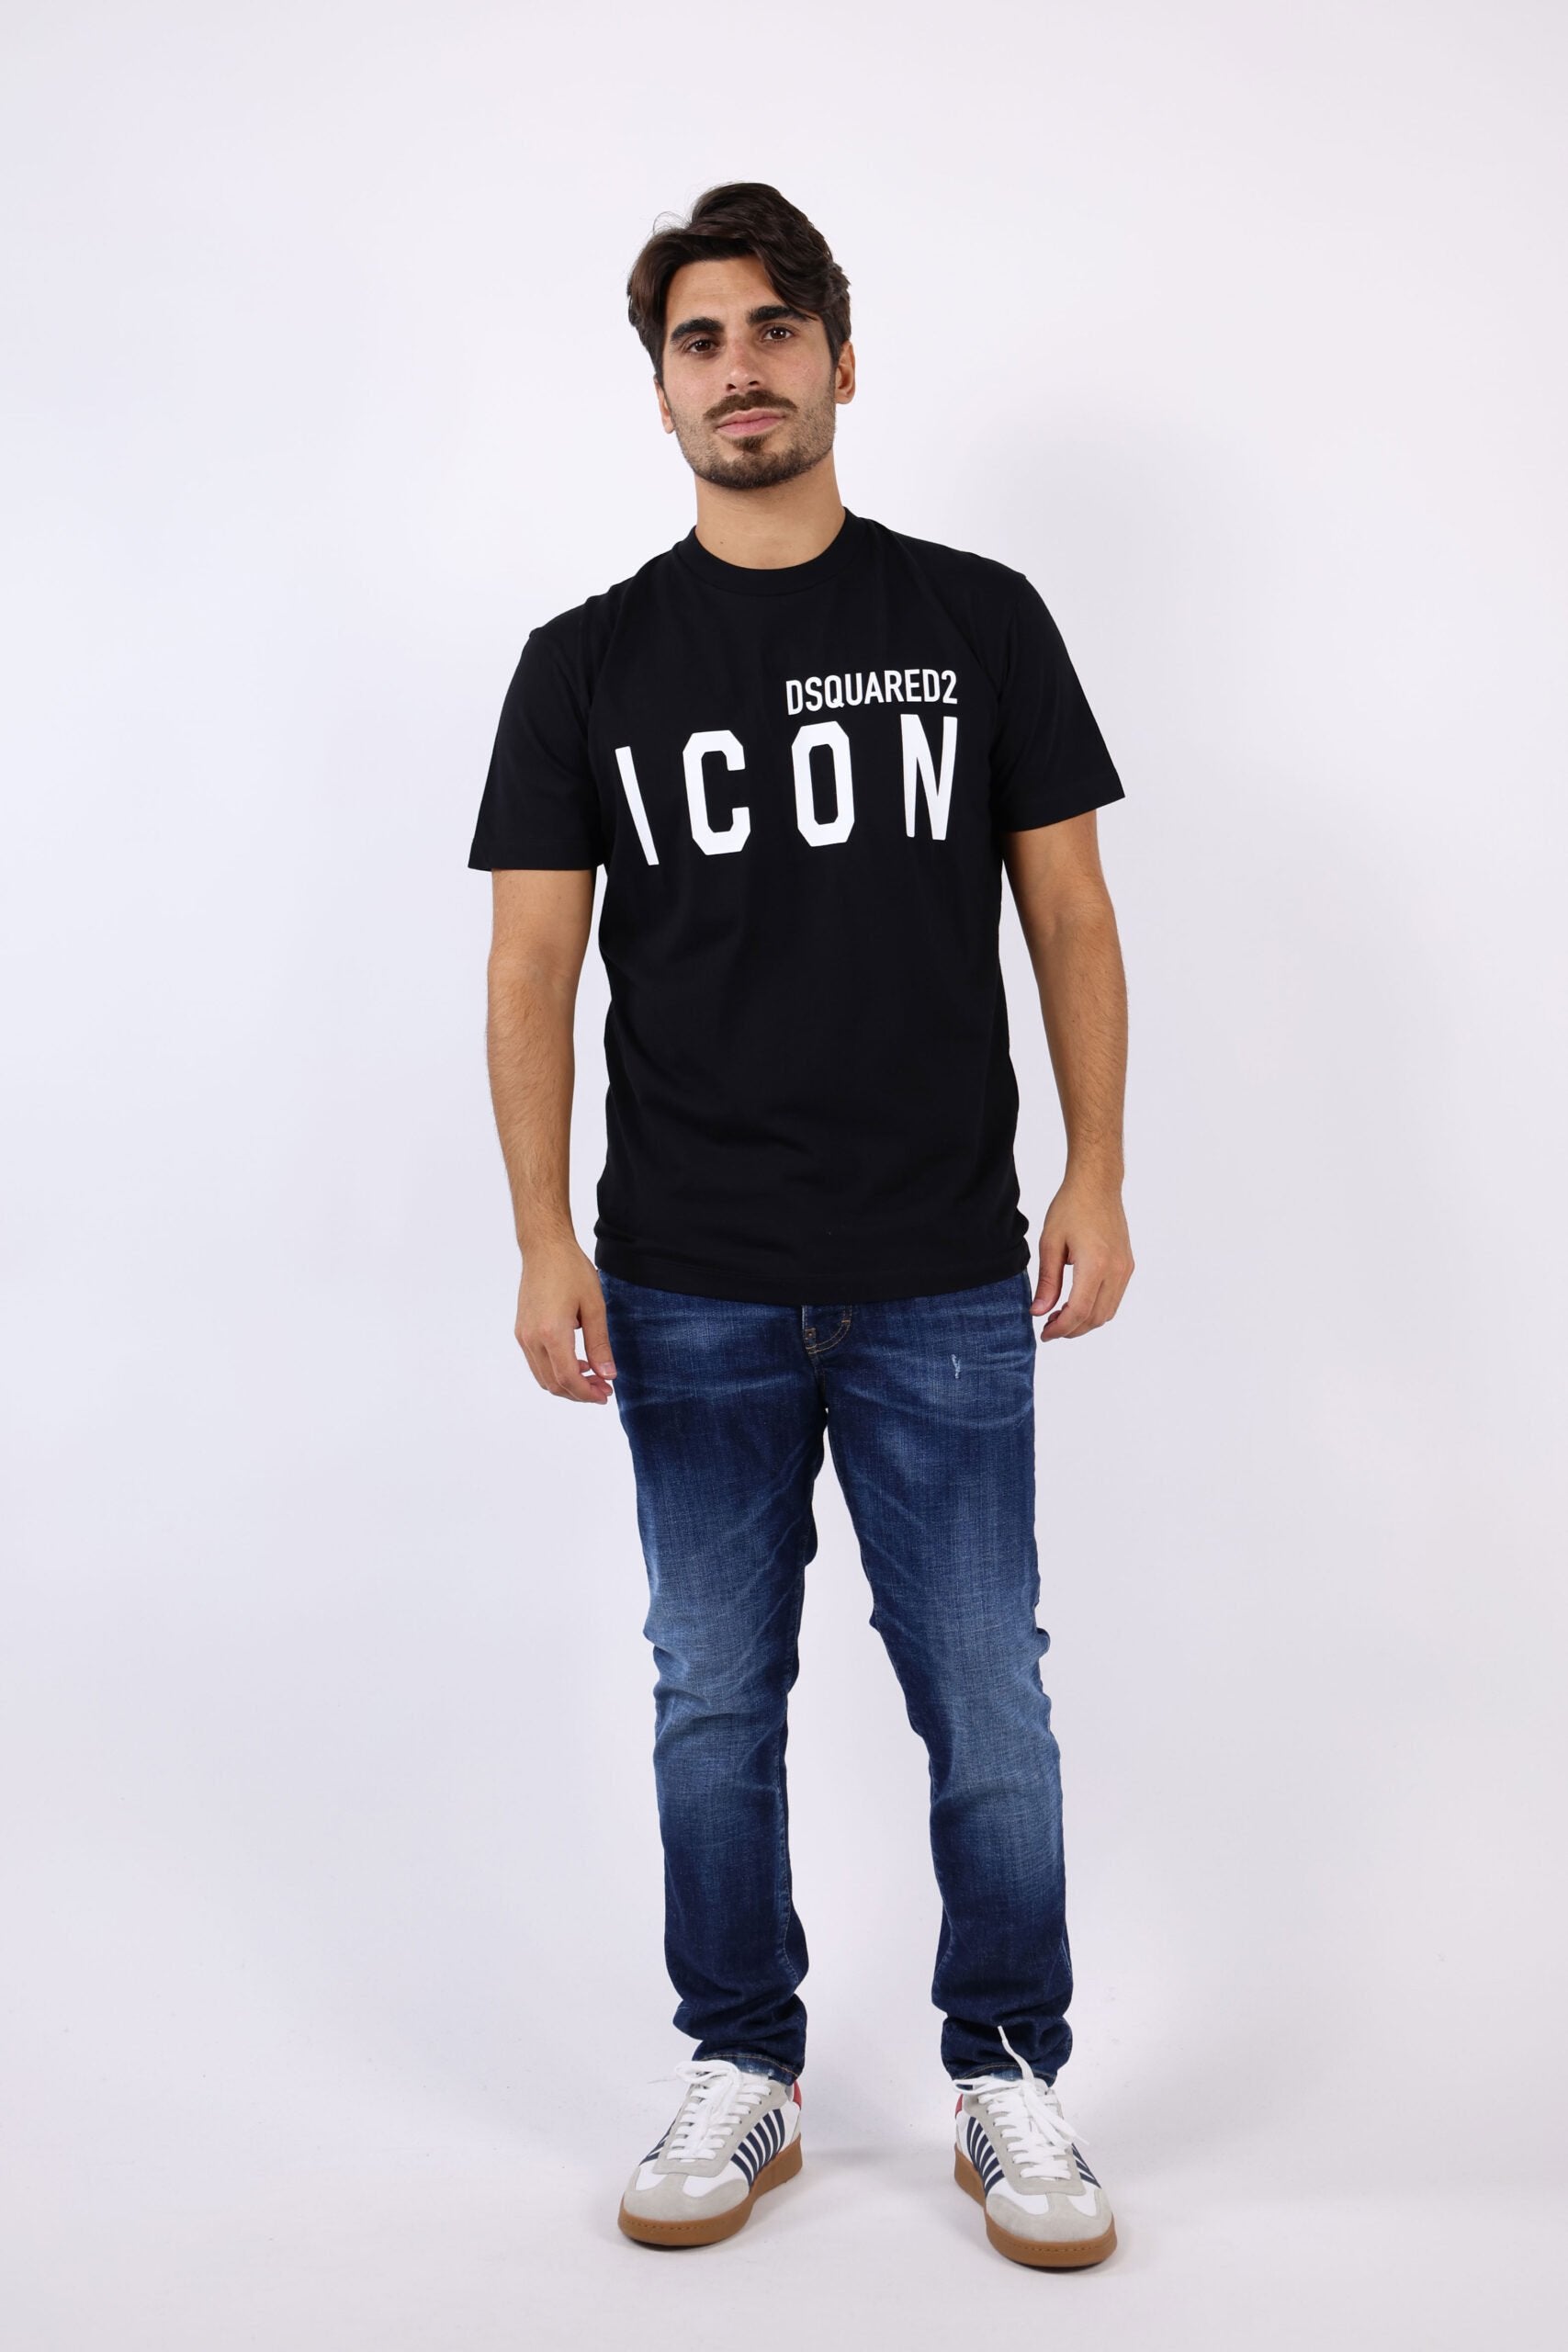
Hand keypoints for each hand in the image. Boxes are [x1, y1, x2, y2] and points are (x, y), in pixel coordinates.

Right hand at [515, 1240, 618, 1402]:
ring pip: (543, 1377)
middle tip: (603, 1389)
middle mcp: (532, 1338)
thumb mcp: (594, 1306)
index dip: (587, 1393)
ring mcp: (523, 1335)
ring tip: (592, 1377)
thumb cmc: (571, 1270)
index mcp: (552, 1333)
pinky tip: (575, 1361)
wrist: (544, 1248)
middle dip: (579, 1393)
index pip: (568, 1378)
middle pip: (553, 1384)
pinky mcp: (521, 1330)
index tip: (606, 1394)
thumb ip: (600, 1344)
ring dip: (566, 1384)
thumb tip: (608, 1375)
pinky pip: (536, 1362)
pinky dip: (555, 1370)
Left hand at [1032, 1177, 1134, 1341]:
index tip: (1044, 1333)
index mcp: (1095, 1265)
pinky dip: (1096, 1309)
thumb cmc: (1071, 1208)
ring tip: (1060, 1316)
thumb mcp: (1050, 1243)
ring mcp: (1125, 1269)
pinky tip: (1077, 1302)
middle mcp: (1116, 1270)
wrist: (1097, 1185)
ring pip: (1108, 1312)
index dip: (1060, 1328)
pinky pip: (1114, 1299)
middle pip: (1095, 1318)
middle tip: (1048, 1327)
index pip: (1079, 1311)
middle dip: (1072, 1329)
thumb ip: (1047, 1281)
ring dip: (1085, 1321)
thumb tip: (1039, 1312)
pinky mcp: (1127, 1265)